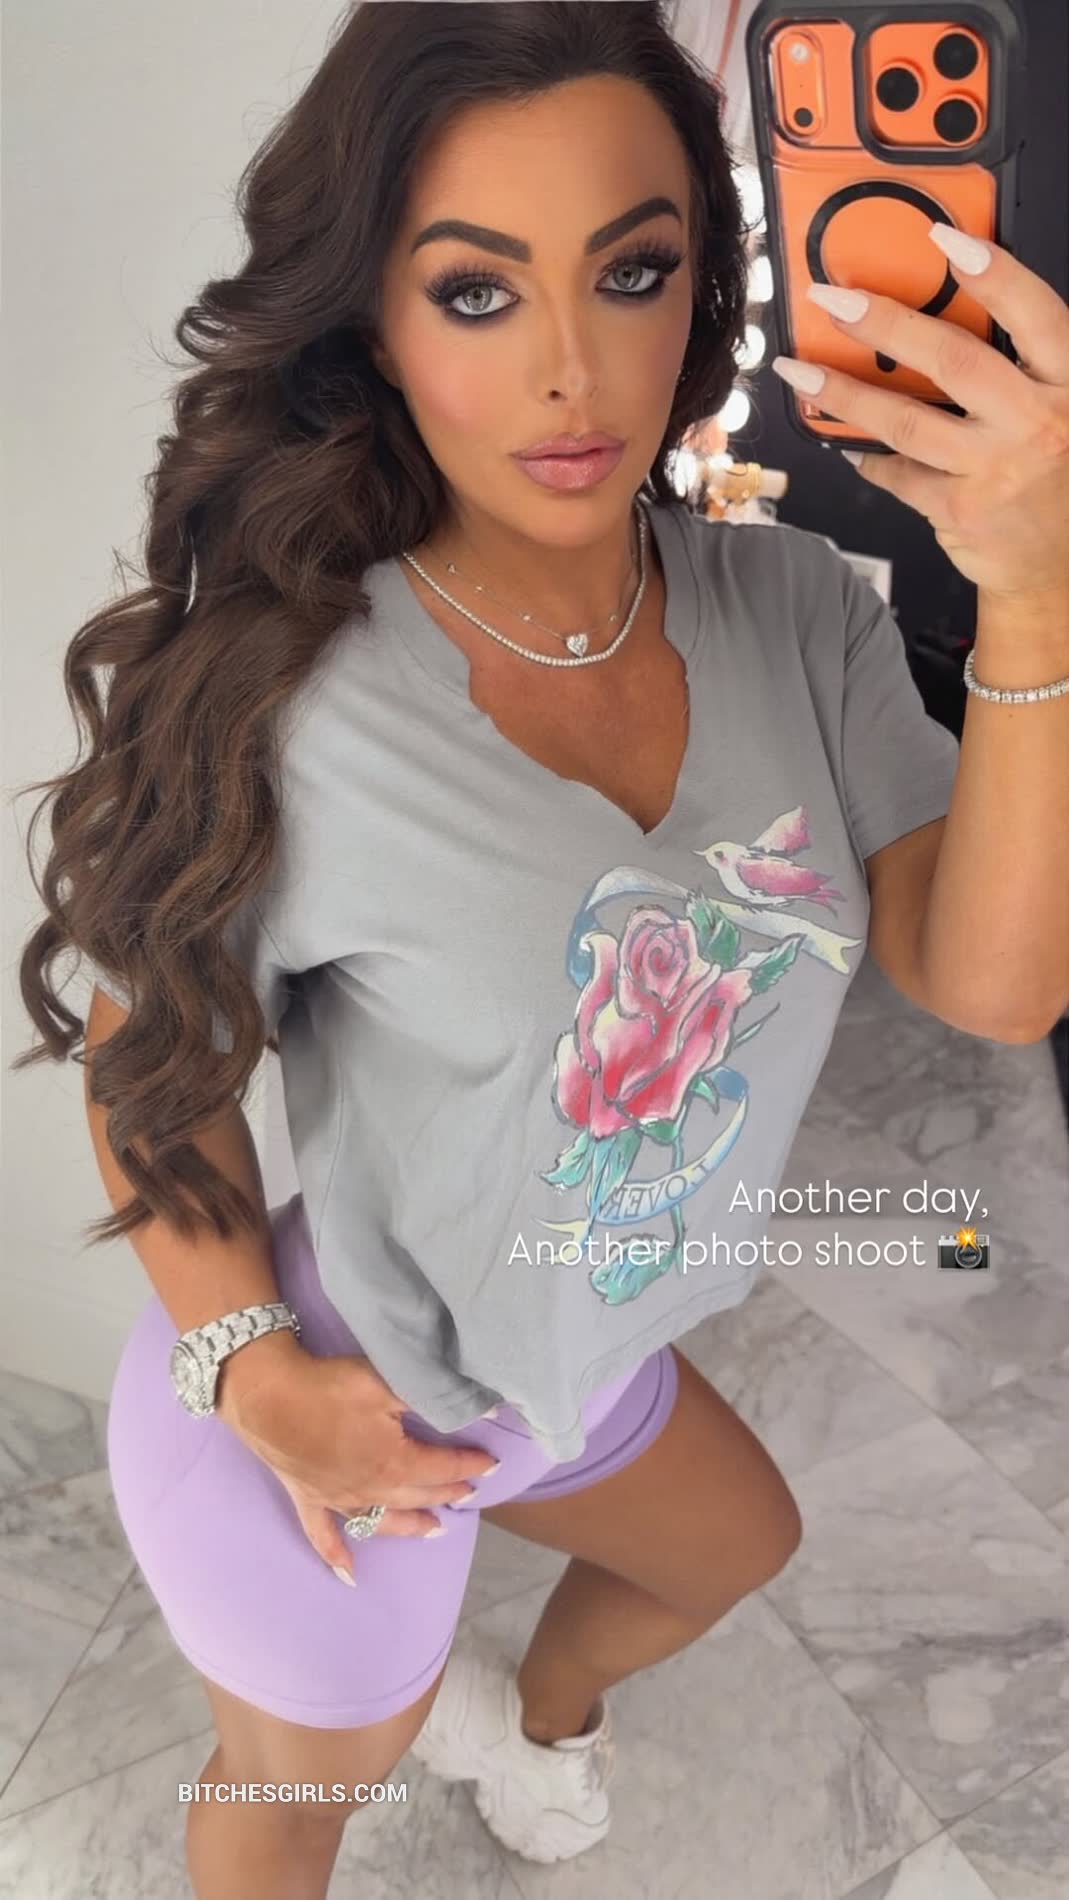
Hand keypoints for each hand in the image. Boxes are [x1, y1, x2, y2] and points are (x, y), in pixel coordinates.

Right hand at [218, 1344, 500, 1580]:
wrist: (268, 1396)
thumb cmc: (330, 1387)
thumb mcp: (386, 1383)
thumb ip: (431, 1397)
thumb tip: (483, 1409)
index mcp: (395, 1462)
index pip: (443, 1467)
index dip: (470, 1464)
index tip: (491, 1463)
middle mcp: (371, 1488)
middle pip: (419, 1494)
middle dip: (447, 1492)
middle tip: (470, 1492)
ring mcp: (338, 1499)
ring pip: (383, 1520)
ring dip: (411, 1525)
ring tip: (435, 1530)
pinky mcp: (309, 1499)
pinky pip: (324, 1536)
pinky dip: (337, 1556)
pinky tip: (349, 1575)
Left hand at [771, 221, 1068, 600]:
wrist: (1058, 565)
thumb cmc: (1054, 475)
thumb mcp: (1060, 406)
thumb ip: (1019, 366)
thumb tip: (937, 314)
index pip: (1034, 314)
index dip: (992, 274)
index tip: (944, 238)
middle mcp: (1039, 423)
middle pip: (955, 361)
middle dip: (887, 324)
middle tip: (835, 300)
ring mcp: (998, 470)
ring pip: (909, 421)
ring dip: (845, 393)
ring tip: (800, 372)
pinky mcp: (961, 511)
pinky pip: (899, 473)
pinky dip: (867, 455)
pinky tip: (841, 438)